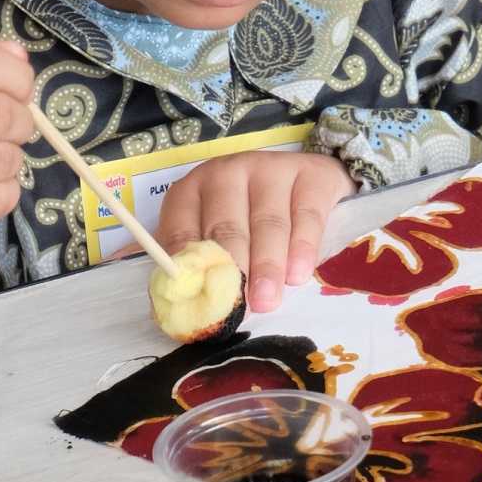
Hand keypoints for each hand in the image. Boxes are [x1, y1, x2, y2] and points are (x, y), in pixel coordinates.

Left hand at [156, 151, 355, 313]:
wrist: (303, 178)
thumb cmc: (247, 215)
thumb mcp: (213, 232)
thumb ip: (196, 266)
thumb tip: (173, 312)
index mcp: (192, 190)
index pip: (183, 232)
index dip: (192, 274)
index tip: (202, 308)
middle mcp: (227, 173)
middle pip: (227, 227)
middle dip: (234, 272)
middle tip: (240, 309)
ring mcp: (269, 169)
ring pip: (267, 222)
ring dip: (267, 265)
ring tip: (268, 300)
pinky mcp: (308, 174)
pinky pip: (305, 213)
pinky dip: (302, 247)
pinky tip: (298, 274)